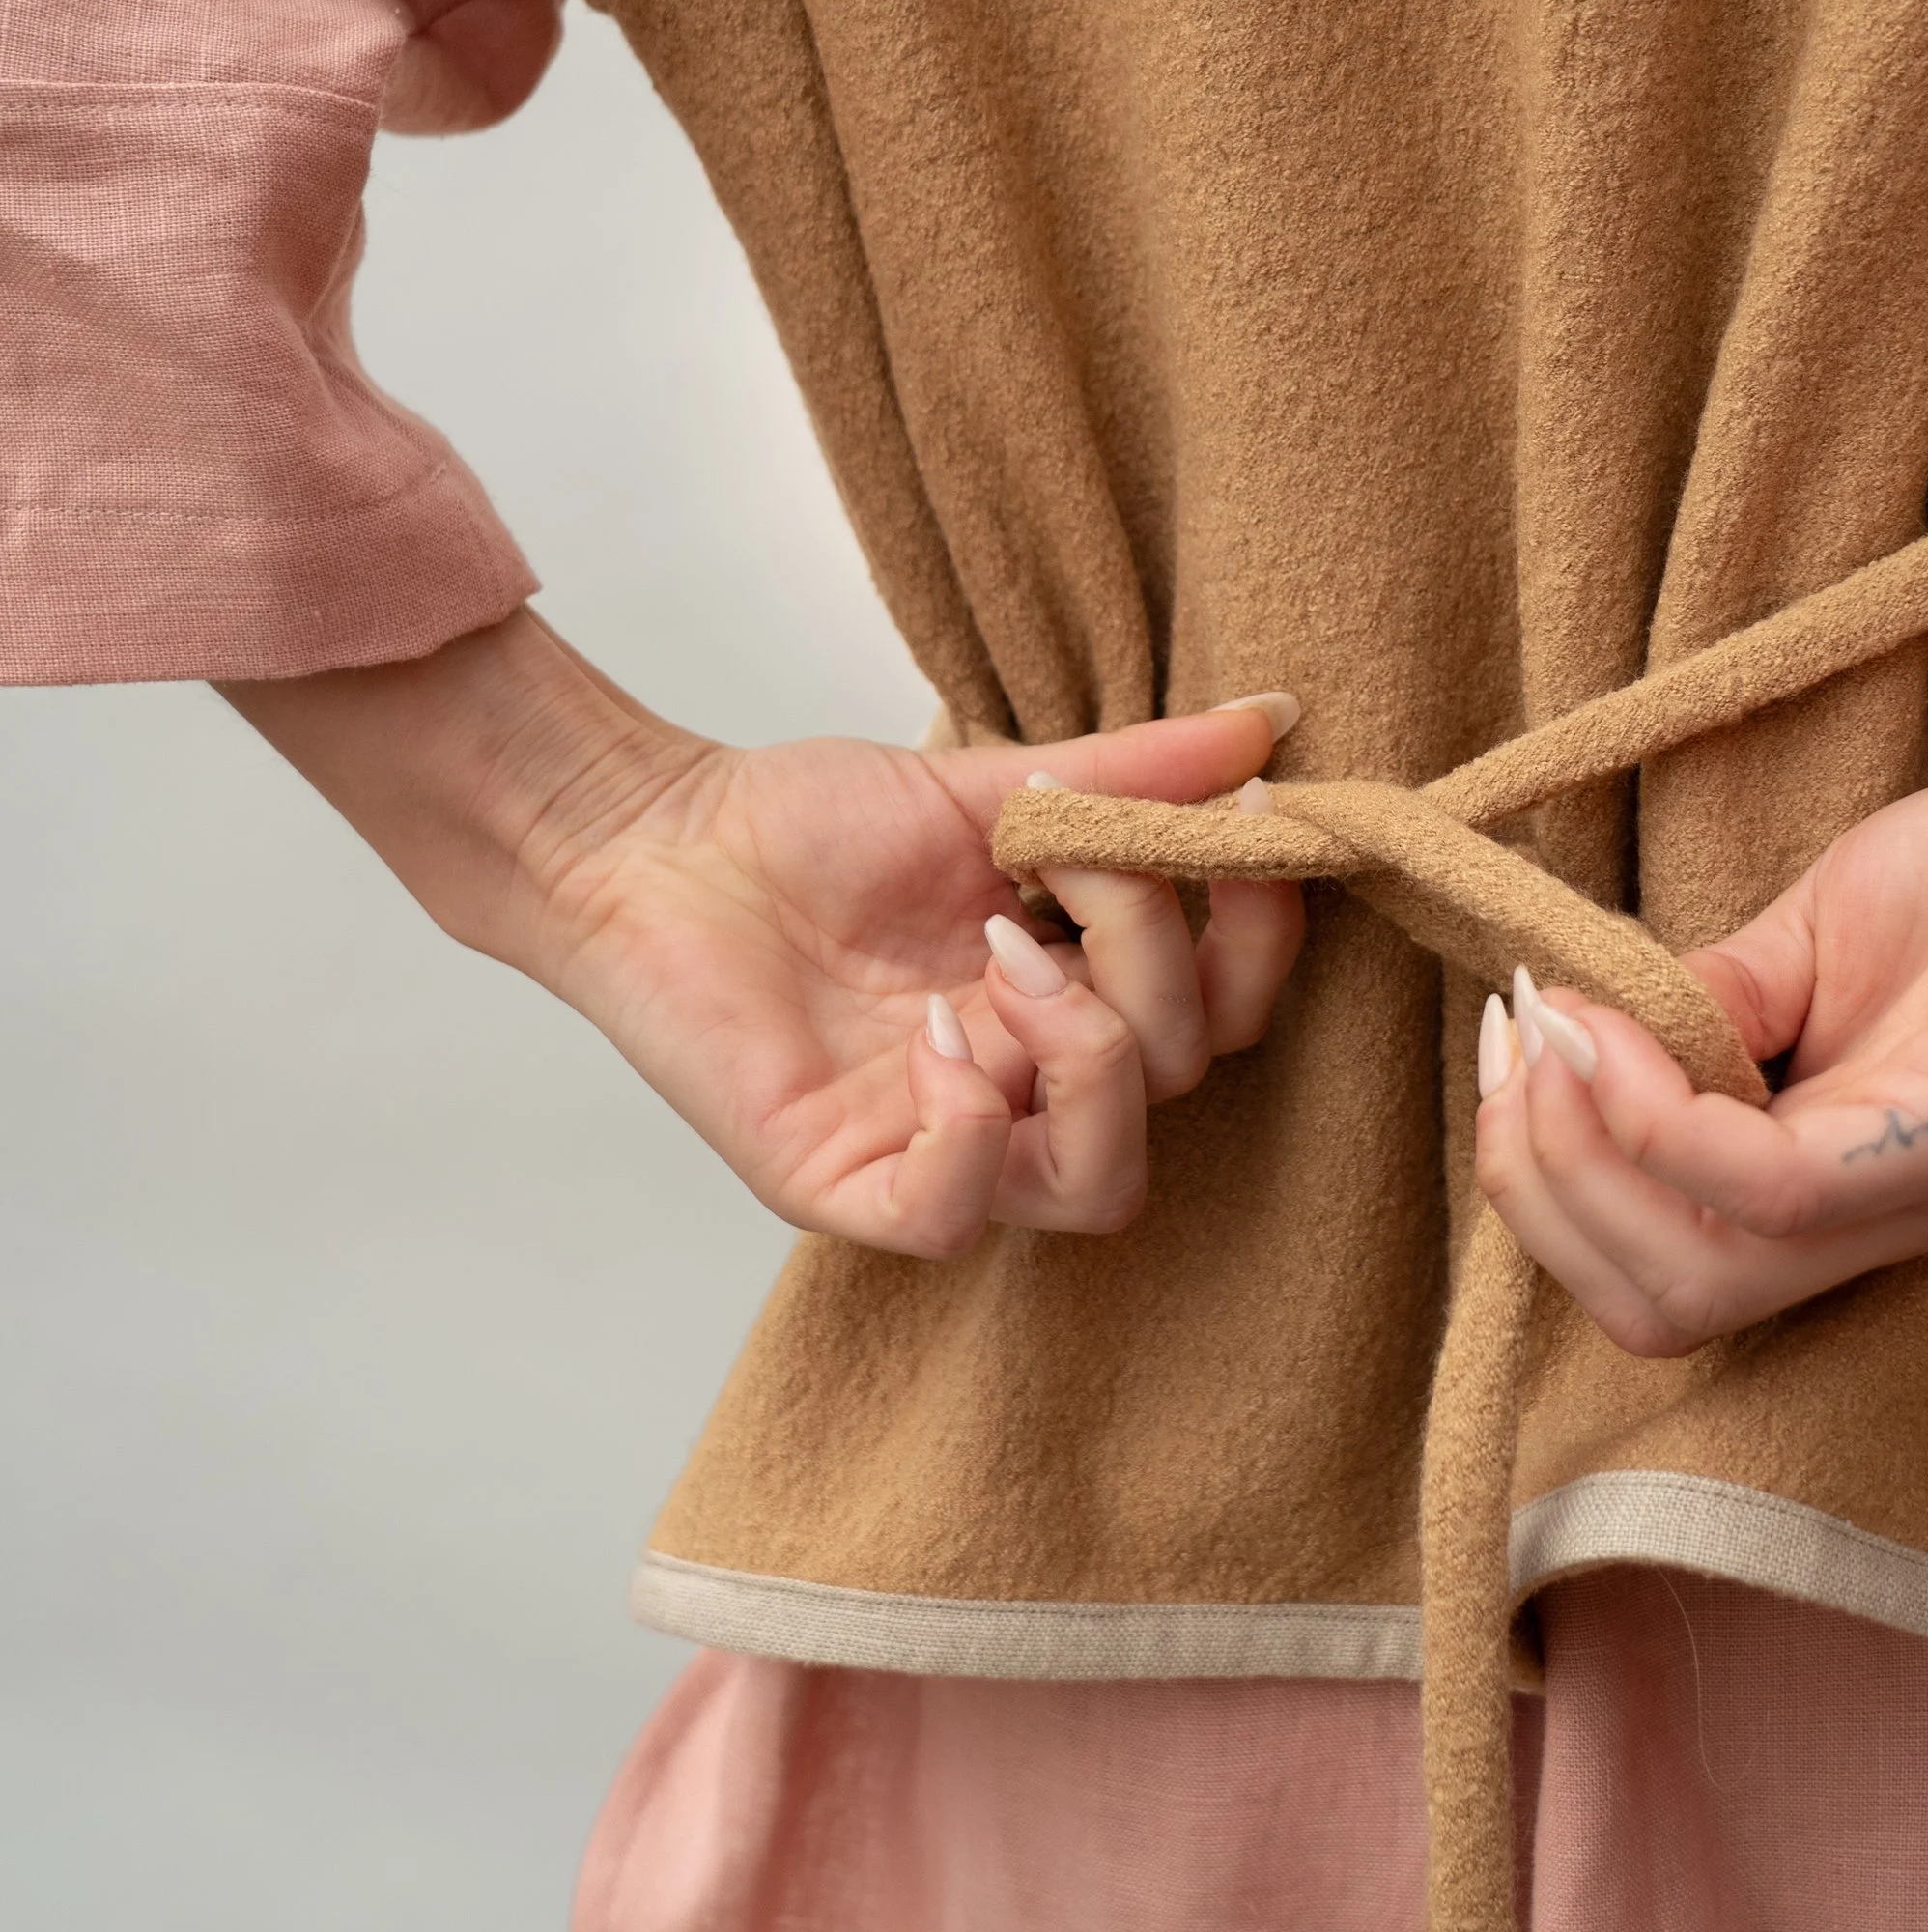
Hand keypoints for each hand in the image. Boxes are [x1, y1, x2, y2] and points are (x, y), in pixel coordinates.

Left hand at [221, 613, 1303, 1256]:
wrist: (649, 840)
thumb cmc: (806, 823)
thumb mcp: (993, 785)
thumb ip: (1134, 772)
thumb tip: (1275, 718)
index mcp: (1074, 996)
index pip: (1227, 1015)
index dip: (1255, 937)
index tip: (1240, 828)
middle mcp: (1028, 1086)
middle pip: (1180, 1082)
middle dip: (1155, 965)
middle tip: (1069, 874)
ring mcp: (946, 1147)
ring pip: (1103, 1182)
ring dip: (1087, 1059)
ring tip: (1000, 962)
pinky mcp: (852, 1187)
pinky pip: (962, 1213)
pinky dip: (971, 1128)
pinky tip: (930, 1034)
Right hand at [1475, 745, 1927, 1352]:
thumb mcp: (1806, 944)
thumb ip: (1703, 1006)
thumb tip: (1581, 1025)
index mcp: (1831, 1190)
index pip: (1651, 1278)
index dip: (1544, 1183)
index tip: (1512, 1046)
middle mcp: (1867, 1225)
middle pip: (1650, 1310)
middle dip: (1537, 1189)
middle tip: (1518, 1056)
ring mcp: (1907, 1196)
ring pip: (1692, 1283)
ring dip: (1580, 1162)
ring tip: (1559, 1042)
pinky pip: (1766, 1192)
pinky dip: (1658, 1125)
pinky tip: (1621, 1036)